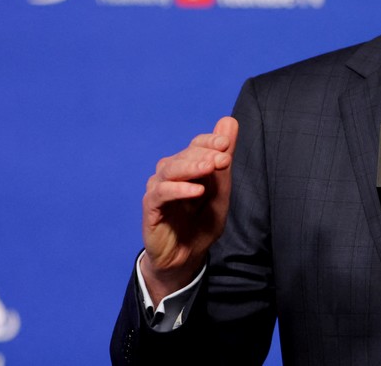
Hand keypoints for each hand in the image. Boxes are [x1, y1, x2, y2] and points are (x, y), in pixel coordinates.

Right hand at [140, 116, 237, 302]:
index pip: (196, 144)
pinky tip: (196, 190)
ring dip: (191, 166)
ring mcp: (158, 189)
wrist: (184, 258)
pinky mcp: (150, 207)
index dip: (209, 140)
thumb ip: (223, 162)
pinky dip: (179, 189)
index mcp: (188, 168)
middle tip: (223, 159)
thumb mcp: (220, 194)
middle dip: (205, 154)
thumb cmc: (200, 225)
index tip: (225, 142)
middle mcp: (170, 174)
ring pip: (170, 169)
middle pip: (184, 155)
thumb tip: (230, 121)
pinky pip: (161, 193)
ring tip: (209, 169)